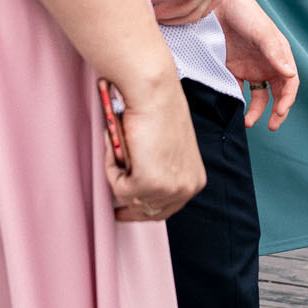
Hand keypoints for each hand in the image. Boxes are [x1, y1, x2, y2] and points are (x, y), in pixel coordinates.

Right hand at [106, 79, 205, 221]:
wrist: (155, 94)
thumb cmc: (159, 113)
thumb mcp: (169, 151)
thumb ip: (161, 172)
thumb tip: (139, 190)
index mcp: (195, 180)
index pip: (168, 209)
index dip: (146, 211)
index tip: (131, 210)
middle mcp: (186, 188)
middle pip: (151, 213)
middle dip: (131, 209)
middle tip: (116, 211)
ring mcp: (168, 189)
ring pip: (129, 198)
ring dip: (118, 175)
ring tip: (118, 149)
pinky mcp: (148, 184)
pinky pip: (118, 187)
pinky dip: (112, 167)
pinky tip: (117, 146)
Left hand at [215, 0, 297, 129]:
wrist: (215, 2)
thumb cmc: (244, 12)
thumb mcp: (261, 32)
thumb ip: (275, 54)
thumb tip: (290, 75)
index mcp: (280, 54)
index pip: (289, 83)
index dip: (288, 99)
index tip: (280, 112)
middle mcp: (268, 63)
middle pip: (277, 93)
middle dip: (277, 111)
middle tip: (272, 125)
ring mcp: (250, 67)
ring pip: (258, 96)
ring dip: (256, 111)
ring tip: (248, 123)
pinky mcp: (232, 69)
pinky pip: (238, 90)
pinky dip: (238, 102)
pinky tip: (234, 110)